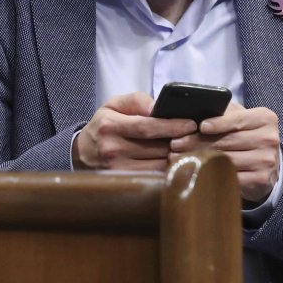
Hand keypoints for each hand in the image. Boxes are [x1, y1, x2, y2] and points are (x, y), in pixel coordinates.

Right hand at [73, 92, 198, 170]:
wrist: (83, 153)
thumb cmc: (104, 125)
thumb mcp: (113, 105)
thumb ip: (135, 100)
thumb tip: (157, 107)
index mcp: (110, 126)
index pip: (147, 127)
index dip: (172, 126)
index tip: (192, 124)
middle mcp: (113, 149)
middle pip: (156, 147)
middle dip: (180, 142)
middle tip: (199, 136)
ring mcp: (118, 169)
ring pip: (158, 165)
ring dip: (178, 158)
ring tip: (192, 149)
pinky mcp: (124, 182)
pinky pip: (154, 177)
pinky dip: (168, 170)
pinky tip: (179, 163)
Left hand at [168, 103, 280, 202]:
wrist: (266, 162)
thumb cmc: (245, 135)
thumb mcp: (239, 118)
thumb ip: (224, 112)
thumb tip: (196, 112)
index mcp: (265, 118)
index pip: (237, 120)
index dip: (218, 123)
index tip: (201, 127)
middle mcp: (269, 139)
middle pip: (228, 141)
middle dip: (197, 142)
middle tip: (175, 144)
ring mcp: (266, 160)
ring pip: (226, 159)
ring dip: (199, 159)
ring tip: (179, 157)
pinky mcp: (261, 179)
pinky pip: (231, 177)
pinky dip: (210, 175)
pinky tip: (196, 172)